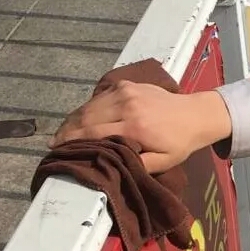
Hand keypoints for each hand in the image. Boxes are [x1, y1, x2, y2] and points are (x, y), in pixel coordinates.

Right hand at [53, 83, 232, 173]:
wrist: (195, 114)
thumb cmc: (178, 143)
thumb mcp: (161, 162)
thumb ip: (134, 164)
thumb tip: (107, 165)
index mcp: (134, 126)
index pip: (93, 132)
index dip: (72, 141)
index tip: (56, 149)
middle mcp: (126, 105)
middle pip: (85, 117)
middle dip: (67, 130)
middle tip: (54, 142)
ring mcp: (125, 91)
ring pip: (89, 106)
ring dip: (73, 118)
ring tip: (63, 132)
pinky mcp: (126, 85)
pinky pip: (99, 97)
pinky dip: (87, 108)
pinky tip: (80, 119)